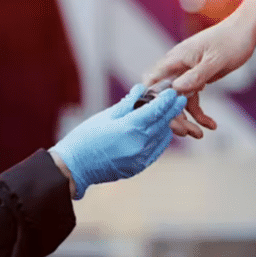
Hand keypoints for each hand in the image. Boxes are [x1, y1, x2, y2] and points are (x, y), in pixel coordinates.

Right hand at [49, 84, 186, 198]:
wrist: (74, 167)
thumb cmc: (86, 137)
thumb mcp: (105, 116)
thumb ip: (127, 104)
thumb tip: (141, 89)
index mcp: (130, 127)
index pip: (155, 111)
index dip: (166, 101)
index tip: (174, 92)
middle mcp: (139, 144)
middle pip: (162, 123)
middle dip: (172, 110)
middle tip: (180, 99)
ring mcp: (140, 158)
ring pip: (161, 138)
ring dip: (167, 125)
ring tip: (171, 113)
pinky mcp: (138, 167)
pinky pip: (155, 151)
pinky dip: (160, 139)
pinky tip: (160, 132)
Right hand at [146, 0, 255, 135]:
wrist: (245, 32)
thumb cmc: (230, 41)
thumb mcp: (215, 61)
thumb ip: (196, 75)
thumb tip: (176, 89)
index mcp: (175, 59)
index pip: (153, 83)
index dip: (153, 103)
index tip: (164, 119)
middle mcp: (176, 67)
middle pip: (165, 97)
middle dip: (174, 116)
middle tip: (187, 133)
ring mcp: (185, 73)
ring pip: (179, 101)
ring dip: (188, 119)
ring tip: (200, 135)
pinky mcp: (196, 79)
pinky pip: (192, 99)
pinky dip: (199, 113)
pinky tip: (211, 125)